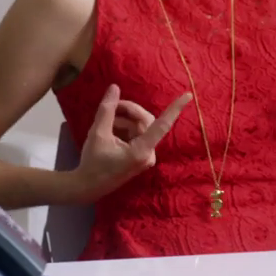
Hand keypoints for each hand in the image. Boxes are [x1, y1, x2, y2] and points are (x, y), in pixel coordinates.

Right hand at [73, 84, 191, 202]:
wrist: (86, 187)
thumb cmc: (92, 162)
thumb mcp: (97, 133)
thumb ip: (107, 110)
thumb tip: (114, 88)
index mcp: (141, 151)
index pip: (162, 125)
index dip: (175, 109)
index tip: (188, 95)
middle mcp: (148, 155)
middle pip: (146, 121)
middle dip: (130, 111)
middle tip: (112, 105)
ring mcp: (146, 157)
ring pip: (140, 127)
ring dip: (125, 120)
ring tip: (107, 119)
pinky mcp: (141, 157)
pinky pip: (137, 135)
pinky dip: (125, 128)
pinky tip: (111, 129)